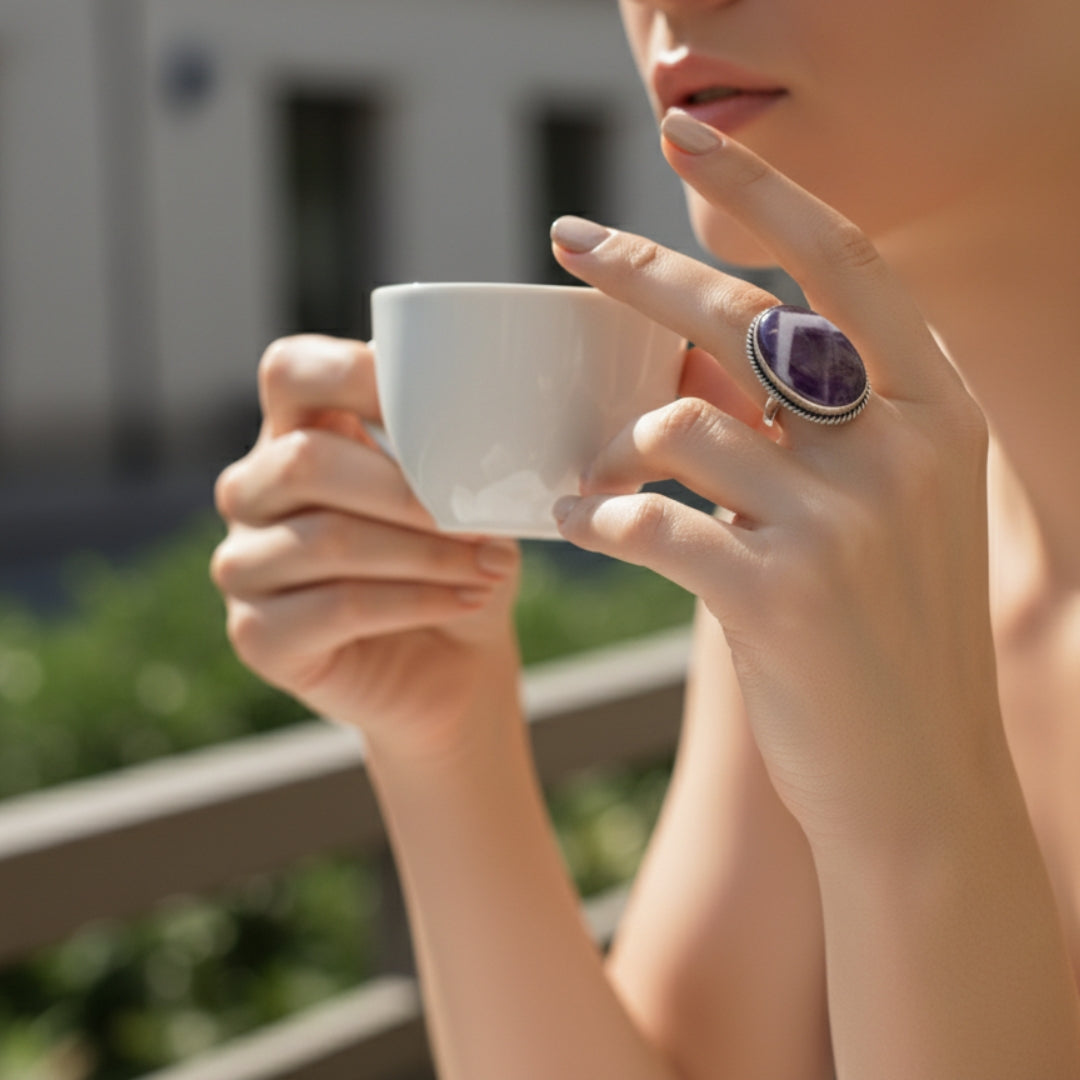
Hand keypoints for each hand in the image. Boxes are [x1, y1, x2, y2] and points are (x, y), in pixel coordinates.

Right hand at [212, 335, 520, 757]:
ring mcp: (244, 565)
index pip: (291, 372)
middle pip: (304, 462)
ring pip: (327, 541)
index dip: (357, 374)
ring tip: (491, 566)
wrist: (456, 665)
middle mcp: (252, 492)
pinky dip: (416, 601)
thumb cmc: (459, 562)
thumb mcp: (464, 496)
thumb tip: (471, 424)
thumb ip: (449, 451)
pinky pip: (339, 607)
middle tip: (476, 519)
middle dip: (405, 492)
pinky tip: (466, 600)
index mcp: (295, 433)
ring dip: (426, 554)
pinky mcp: (257, 635)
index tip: (443, 407)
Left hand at [550, 113, 1000, 851]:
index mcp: (935, 409)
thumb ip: (790, 429)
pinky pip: (653, 521)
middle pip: (747, 318)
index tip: (686, 138)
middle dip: (644, 270)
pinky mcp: (781, 596)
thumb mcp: (869, 511)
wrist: (917, 783)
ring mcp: (847, 522)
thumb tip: (677, 360)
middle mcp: (902, 448)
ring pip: (681, 428)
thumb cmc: (880, 637)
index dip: (763, 191)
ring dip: (616, 447)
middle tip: (568, 238)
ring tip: (590, 477)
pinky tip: (582, 526)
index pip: (846, 262)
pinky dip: (602, 518)